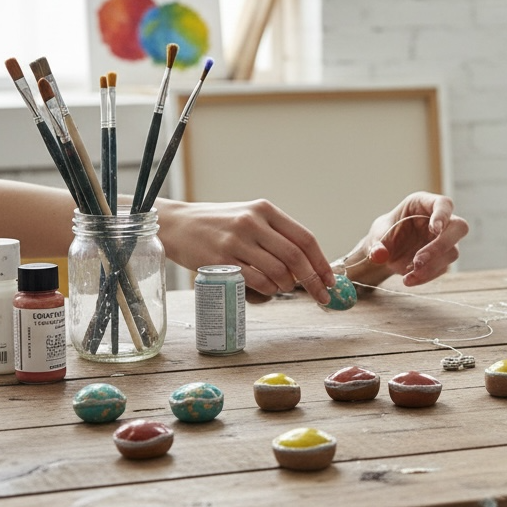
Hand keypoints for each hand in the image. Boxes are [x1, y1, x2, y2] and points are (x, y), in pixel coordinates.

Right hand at [154, 198, 335, 303]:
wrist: (176, 224)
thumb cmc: (218, 225)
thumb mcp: (249, 217)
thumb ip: (275, 235)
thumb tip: (308, 265)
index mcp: (265, 210)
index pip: (304, 238)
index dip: (321, 262)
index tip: (330, 280)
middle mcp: (253, 222)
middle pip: (296, 256)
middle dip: (313, 280)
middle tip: (322, 296)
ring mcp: (236, 240)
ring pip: (277, 271)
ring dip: (287, 286)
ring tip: (284, 288)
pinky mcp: (221, 259)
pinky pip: (256, 280)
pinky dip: (268, 290)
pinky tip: (267, 290)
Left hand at [342, 192, 467, 286]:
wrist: (386, 251)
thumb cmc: (385, 234)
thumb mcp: (376, 236)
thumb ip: (377, 245)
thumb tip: (379, 254)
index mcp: (424, 204)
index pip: (444, 204)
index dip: (443, 214)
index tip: (434, 228)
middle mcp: (440, 221)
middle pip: (458, 227)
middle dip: (441, 245)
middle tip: (418, 260)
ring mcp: (444, 240)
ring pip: (452, 252)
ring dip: (431, 266)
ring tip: (408, 274)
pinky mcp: (443, 258)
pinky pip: (442, 268)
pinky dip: (426, 276)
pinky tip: (409, 278)